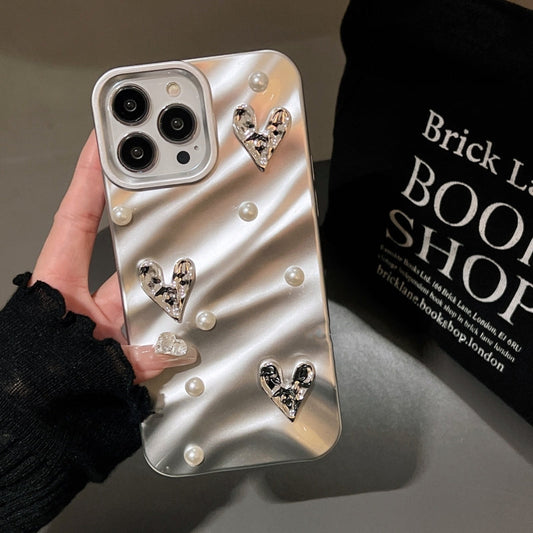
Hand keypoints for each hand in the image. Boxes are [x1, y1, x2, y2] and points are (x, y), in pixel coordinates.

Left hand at [31, 130, 195, 381]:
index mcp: (59, 284)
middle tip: (169, 190)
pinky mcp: (120, 343)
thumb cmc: (37, 382)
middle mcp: (83, 298)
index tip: (101, 143)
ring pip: (143, 290)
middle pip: (121, 248)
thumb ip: (129, 357)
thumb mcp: (75, 358)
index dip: (88, 179)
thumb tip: (175, 352)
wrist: (36, 428)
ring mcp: (104, 320)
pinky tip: (197, 324)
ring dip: (169, 282)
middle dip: (146, 222)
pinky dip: (175, 331)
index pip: (75, 219)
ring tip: (198, 256)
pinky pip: (154, 330)